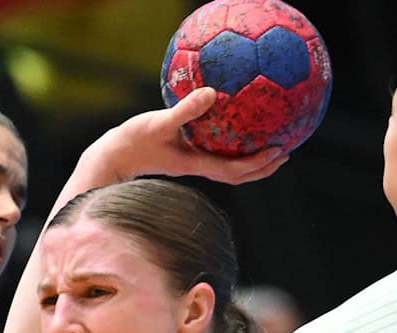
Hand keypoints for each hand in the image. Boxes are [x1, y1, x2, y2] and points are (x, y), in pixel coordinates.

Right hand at [84, 87, 288, 185]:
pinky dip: (231, 149)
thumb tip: (212, 93)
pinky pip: (216, 155)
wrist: (111, 158)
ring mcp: (191, 164)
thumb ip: (185, 111)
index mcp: (196, 164)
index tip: (279, 150)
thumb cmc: (132, 141)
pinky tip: (234, 131)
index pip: (235, 170)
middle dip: (263, 167)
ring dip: (251, 162)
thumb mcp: (159, 123)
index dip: (259, 163)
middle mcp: (198, 167)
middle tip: (285, 151)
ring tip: (269, 147)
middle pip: (238, 175)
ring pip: (228, 168)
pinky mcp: (184, 157)